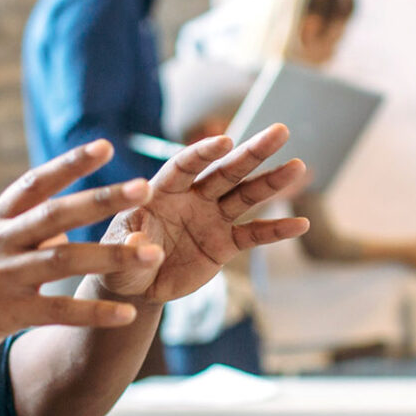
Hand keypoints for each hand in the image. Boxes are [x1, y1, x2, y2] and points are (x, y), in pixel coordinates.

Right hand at [0, 142, 164, 389]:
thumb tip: (59, 228)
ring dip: (112, 256)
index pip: (33, 182)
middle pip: (58, 212)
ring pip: (65, 259)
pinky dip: (94, 312)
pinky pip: (57, 310)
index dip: (70, 164)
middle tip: (145, 187)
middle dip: (104, 199)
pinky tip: (125, 315)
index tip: (105, 146)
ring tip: (152, 255)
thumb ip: (12, 237)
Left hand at [96, 126, 311, 303]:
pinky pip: (253, 235)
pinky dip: (276, 231)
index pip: (184, 165)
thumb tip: (141, 245)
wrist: (135, 284)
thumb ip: (129, 246)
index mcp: (163, 190)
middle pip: (225, 171)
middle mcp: (192, 197)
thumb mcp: (115, 255)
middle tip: (280, 131)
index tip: (225, 140)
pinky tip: (301, 224)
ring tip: (298, 166)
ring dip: (271, 182)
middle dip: (252, 152)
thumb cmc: (118, 260)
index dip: (203, 153)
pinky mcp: (224, 244)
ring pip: (245, 196)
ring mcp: (211, 218)